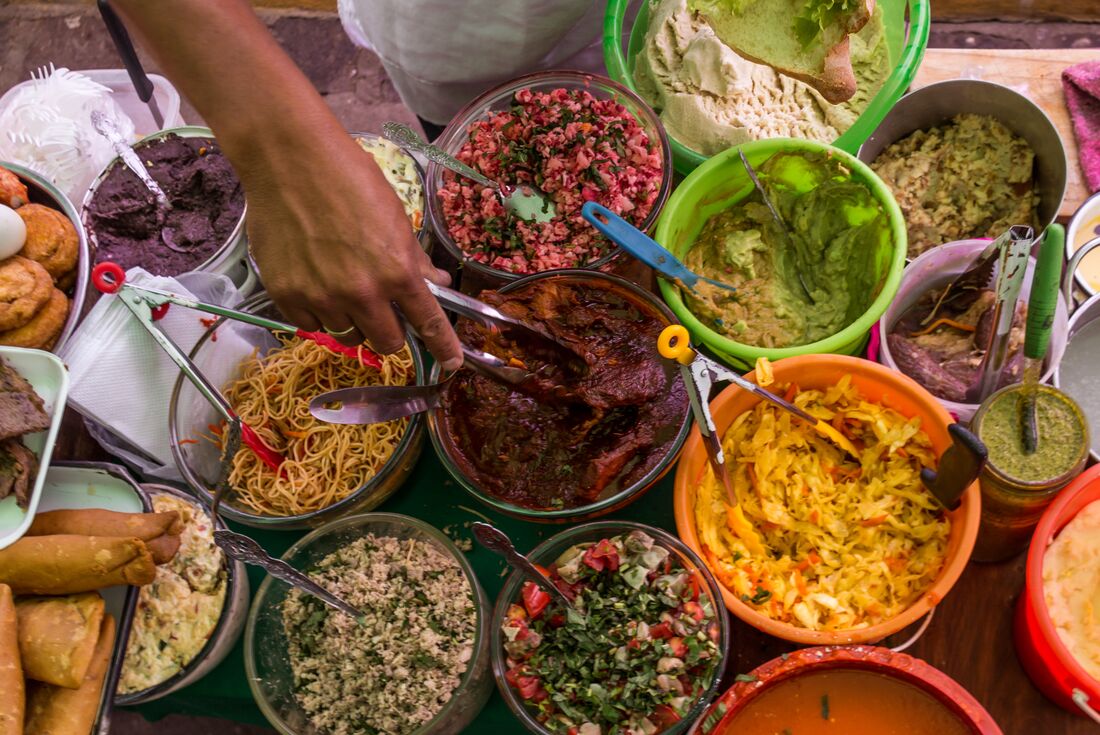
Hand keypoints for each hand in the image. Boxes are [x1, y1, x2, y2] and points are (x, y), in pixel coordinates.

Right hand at [244, 133, 462, 370]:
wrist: (289, 159)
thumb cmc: (349, 179)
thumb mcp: (396, 216)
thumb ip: (415, 259)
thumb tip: (436, 284)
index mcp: (397, 271)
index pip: (429, 323)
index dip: (444, 348)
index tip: (452, 364)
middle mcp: (362, 292)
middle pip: (387, 342)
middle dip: (391, 332)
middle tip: (384, 311)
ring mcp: (322, 297)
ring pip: (349, 336)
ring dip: (354, 321)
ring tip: (344, 287)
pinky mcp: (288, 296)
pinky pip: (312, 326)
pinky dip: (319, 314)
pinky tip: (317, 284)